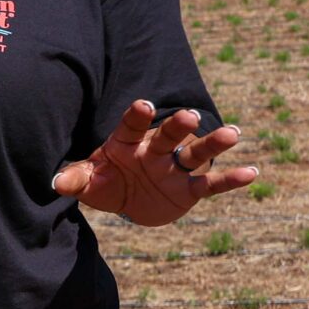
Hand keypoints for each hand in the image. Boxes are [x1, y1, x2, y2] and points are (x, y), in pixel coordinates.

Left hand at [53, 102, 256, 224]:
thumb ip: (75, 179)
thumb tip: (57, 183)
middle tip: (190, 118)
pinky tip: (251, 173)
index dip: (138, 116)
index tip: (143, 106)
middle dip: (178, 127)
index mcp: (127, 142)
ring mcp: (174, 168)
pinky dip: (230, 180)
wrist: (126, 202)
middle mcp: (154, 150)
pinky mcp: (189, 189)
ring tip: (232, 134)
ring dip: (212, 144)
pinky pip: (210, 184)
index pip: (132, 126)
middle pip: (168, 135)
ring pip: (195, 153)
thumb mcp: (87, 182)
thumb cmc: (104, 182)